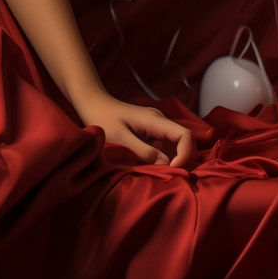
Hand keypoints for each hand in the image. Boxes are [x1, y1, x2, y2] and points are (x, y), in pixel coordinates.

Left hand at [74, 92, 195, 167]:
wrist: (92, 103)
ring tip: (162, 173)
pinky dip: (165, 158)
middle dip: (183, 160)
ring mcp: (156, 127)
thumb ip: (143, 150)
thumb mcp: (120, 136)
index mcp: (155, 120)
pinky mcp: (150, 132)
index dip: (185, 155)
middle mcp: (160, 122)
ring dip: (174, 160)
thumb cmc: (102, 118)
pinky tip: (154, 166)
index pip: (185, 136)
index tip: (173, 169)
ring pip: (176, 145)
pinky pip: (165, 146)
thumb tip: (166, 164)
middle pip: (185, 141)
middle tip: (170, 175)